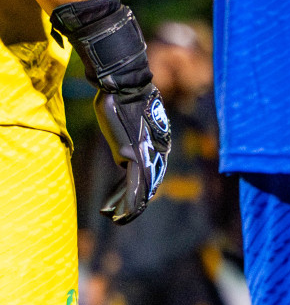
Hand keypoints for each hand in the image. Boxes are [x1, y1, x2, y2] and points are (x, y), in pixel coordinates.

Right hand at [48, 0, 170, 224]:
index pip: (149, 171)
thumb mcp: (125, 116)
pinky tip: (121, 214)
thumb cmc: (121, 95)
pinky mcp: (134, 155)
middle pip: (147, 183)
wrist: (124, 85)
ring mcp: (145, 154)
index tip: (130, 198)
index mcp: (154, 144)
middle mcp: (153, 152)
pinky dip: (128, 201)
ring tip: (120, 220)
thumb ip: (126, 131)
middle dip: (134, 202)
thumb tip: (121, 142)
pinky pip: (134, 185)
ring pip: (140, 188)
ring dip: (129, 207)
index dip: (140, 188)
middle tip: (124, 217)